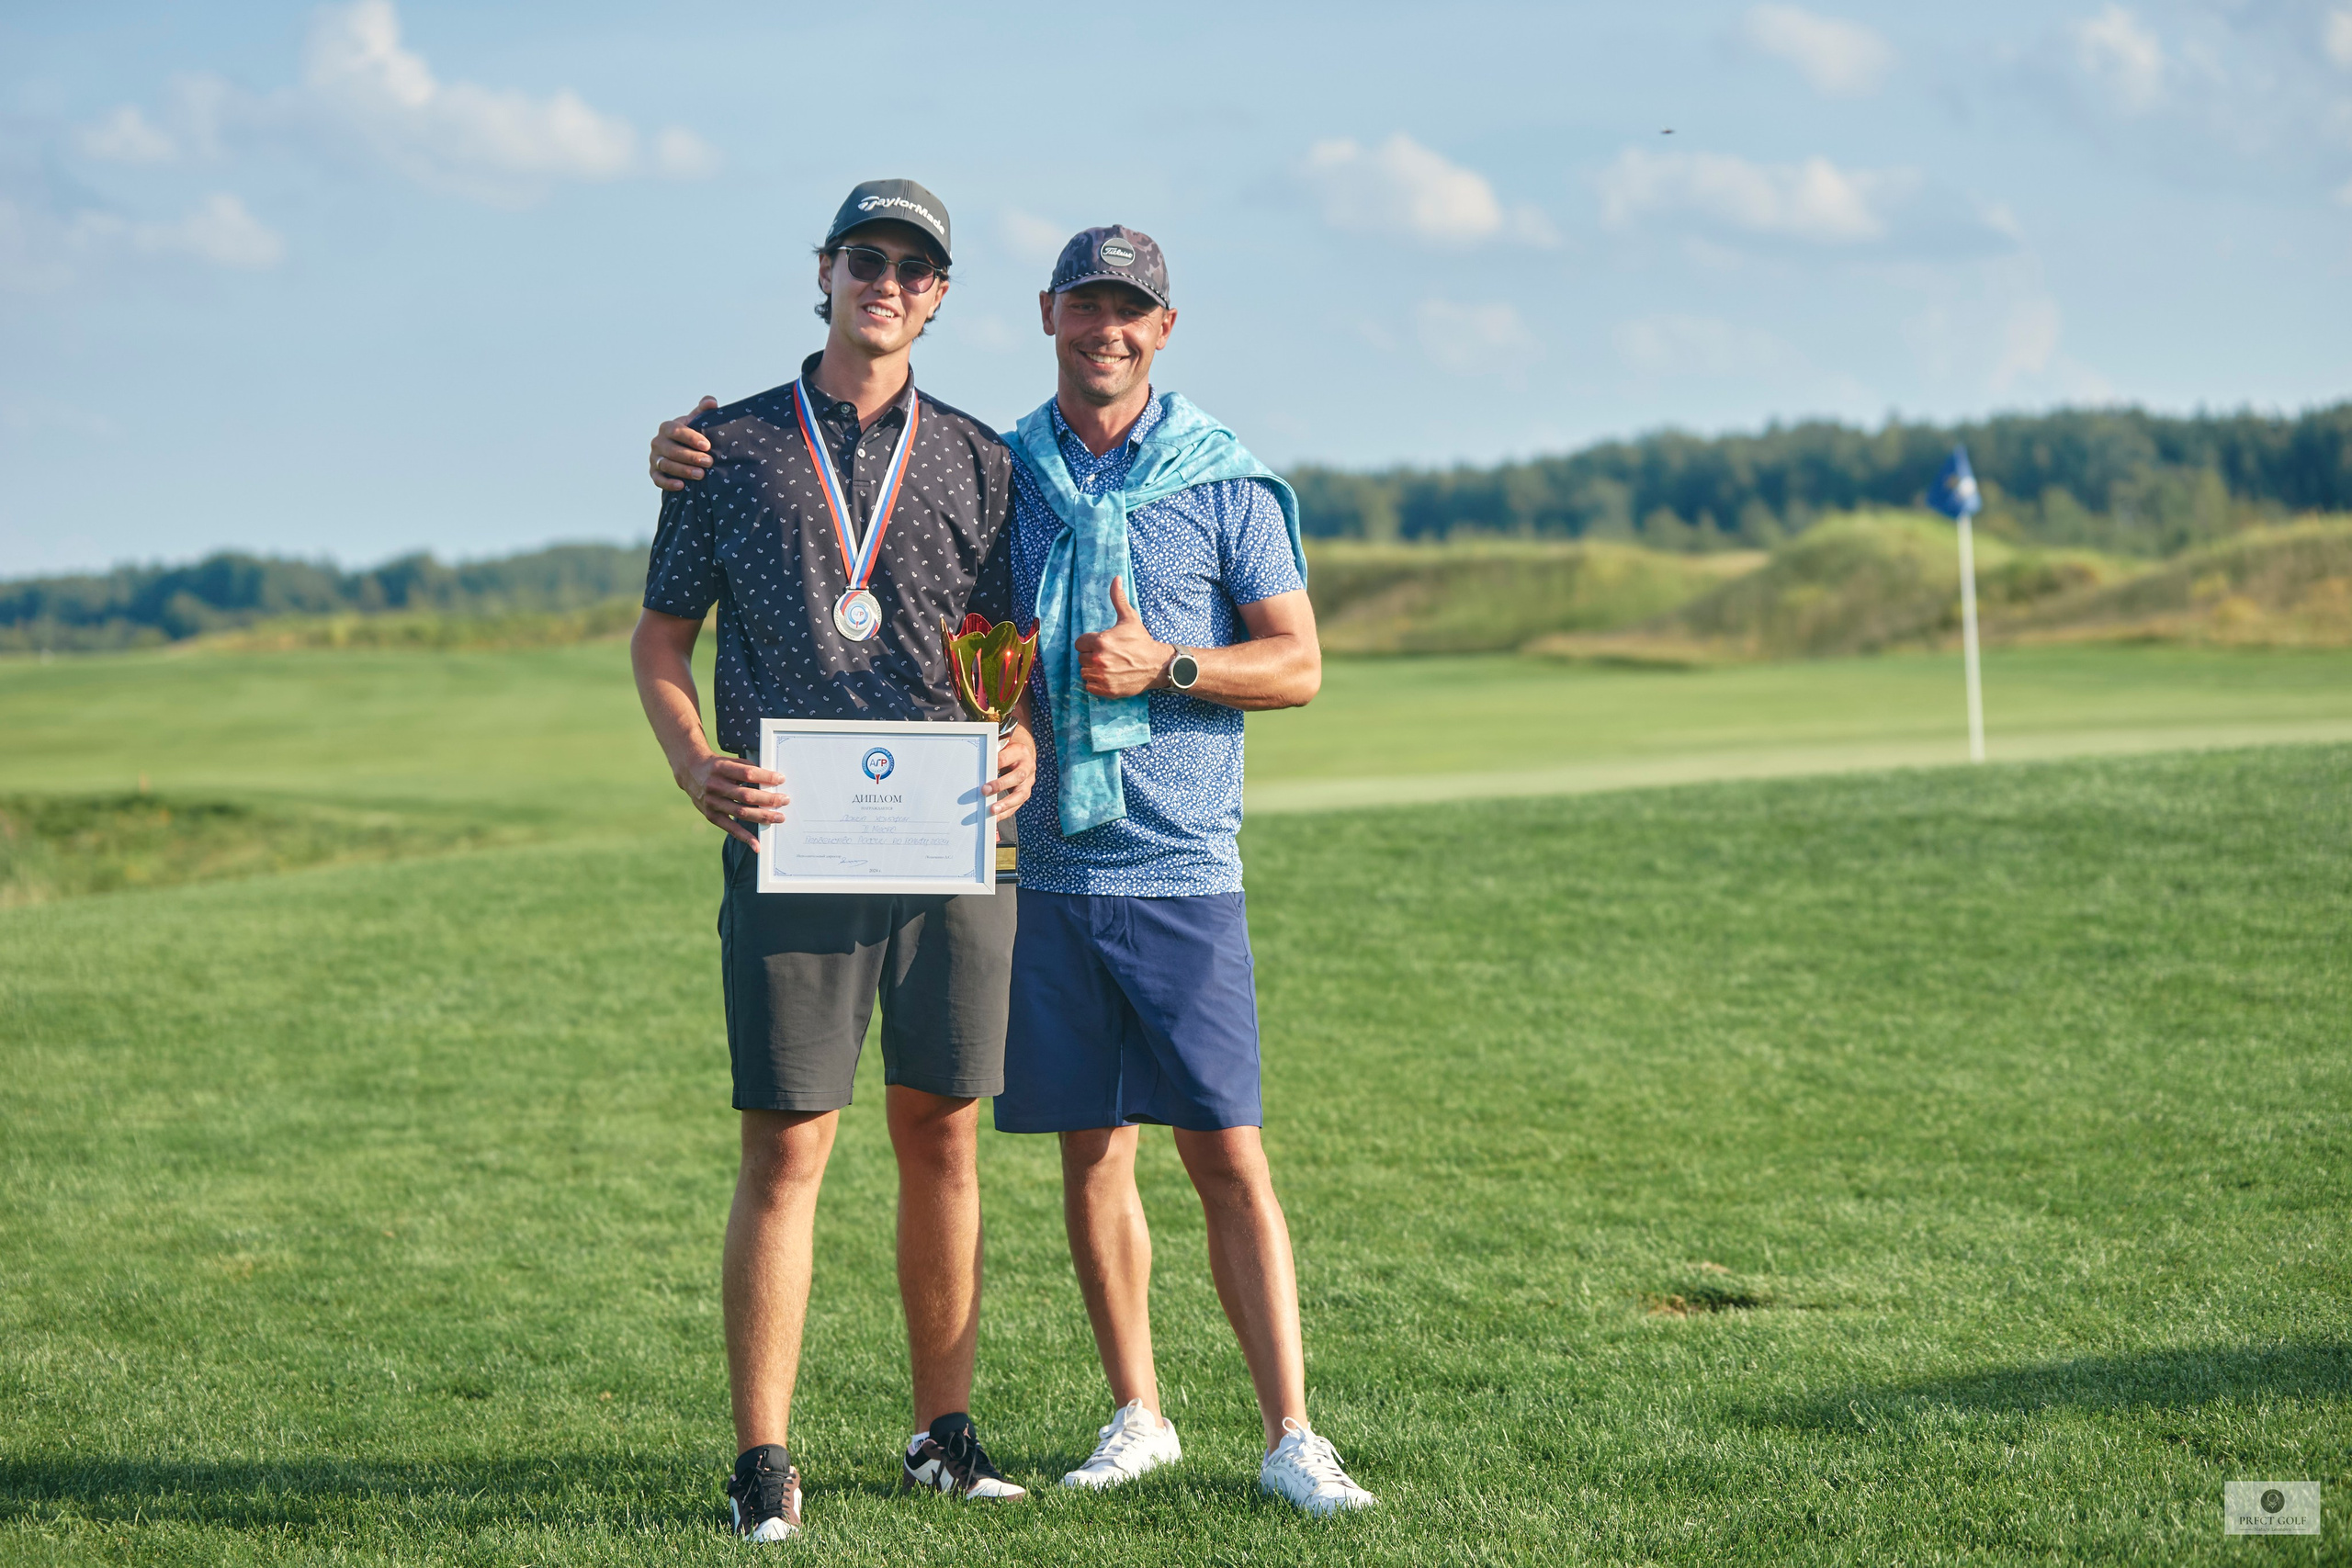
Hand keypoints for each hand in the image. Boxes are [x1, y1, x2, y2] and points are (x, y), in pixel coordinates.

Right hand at [651, 396, 716, 490]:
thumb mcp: (698, 421)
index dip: (691, 438)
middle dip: (691, 457)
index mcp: (667, 427)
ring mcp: (654, 458)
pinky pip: (658, 479)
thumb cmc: (693, 435)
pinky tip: (681, 486)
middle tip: (709, 462)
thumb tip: (711, 402)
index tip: (707, 445)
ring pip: (666, 465)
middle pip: (672, 450)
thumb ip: (704, 410)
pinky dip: (668, 483)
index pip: (676, 431)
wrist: (684, 453)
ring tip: (701, 475)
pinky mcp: (654, 473)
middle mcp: (658, 442)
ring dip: (683, 470)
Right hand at [678, 751, 787, 848]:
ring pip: (741, 812)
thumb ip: (748, 769)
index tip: (781, 779)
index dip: (765, 777)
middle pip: (746, 795)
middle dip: (768, 799)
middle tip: (785, 800)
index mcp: (721, 768)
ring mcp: (711, 802)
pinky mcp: (711, 815)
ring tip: (779, 817)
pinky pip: (730, 828)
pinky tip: (757, 844)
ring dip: (763, 816)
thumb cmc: (718, 766)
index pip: (747, 773)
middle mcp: (715, 786)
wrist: (691, 771)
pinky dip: (745, 837)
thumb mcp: (730, 761)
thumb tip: (773, 781)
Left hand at [983, 715, 1036, 819]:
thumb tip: (975, 764)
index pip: (1007, 757)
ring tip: (993, 810)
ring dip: (1006, 803)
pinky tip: (996, 817)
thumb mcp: (1002, 747)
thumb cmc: (1008, 752)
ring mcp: (1029, 781)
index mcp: (1020, 752)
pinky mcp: (1026, 793)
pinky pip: (1017, 805)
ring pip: (1021, 794)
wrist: (1024, 755)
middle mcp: (1027, 766)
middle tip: (985, 790)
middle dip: (1001, 784)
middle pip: (1018, 776)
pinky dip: (1006, 812)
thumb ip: (993, 754)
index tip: (984, 769)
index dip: (996, 764)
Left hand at [1075, 577, 1168, 698]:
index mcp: (1101, 641)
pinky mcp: (1107, 690)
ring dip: (1093, 670)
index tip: (1102, 645)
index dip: (1089, 643)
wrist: (1157, 665)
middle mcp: (1099, 660)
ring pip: (1084, 673)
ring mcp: (1103, 676)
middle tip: (1108, 656)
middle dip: (1091, 656)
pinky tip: (1108, 677)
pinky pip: (1089, 687)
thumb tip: (1116, 578)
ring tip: (1108, 666)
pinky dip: (1096, 684)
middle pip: (1081, 659)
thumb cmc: (1141, 641)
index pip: (1079, 643)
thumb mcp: (1130, 618)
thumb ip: (1118, 598)